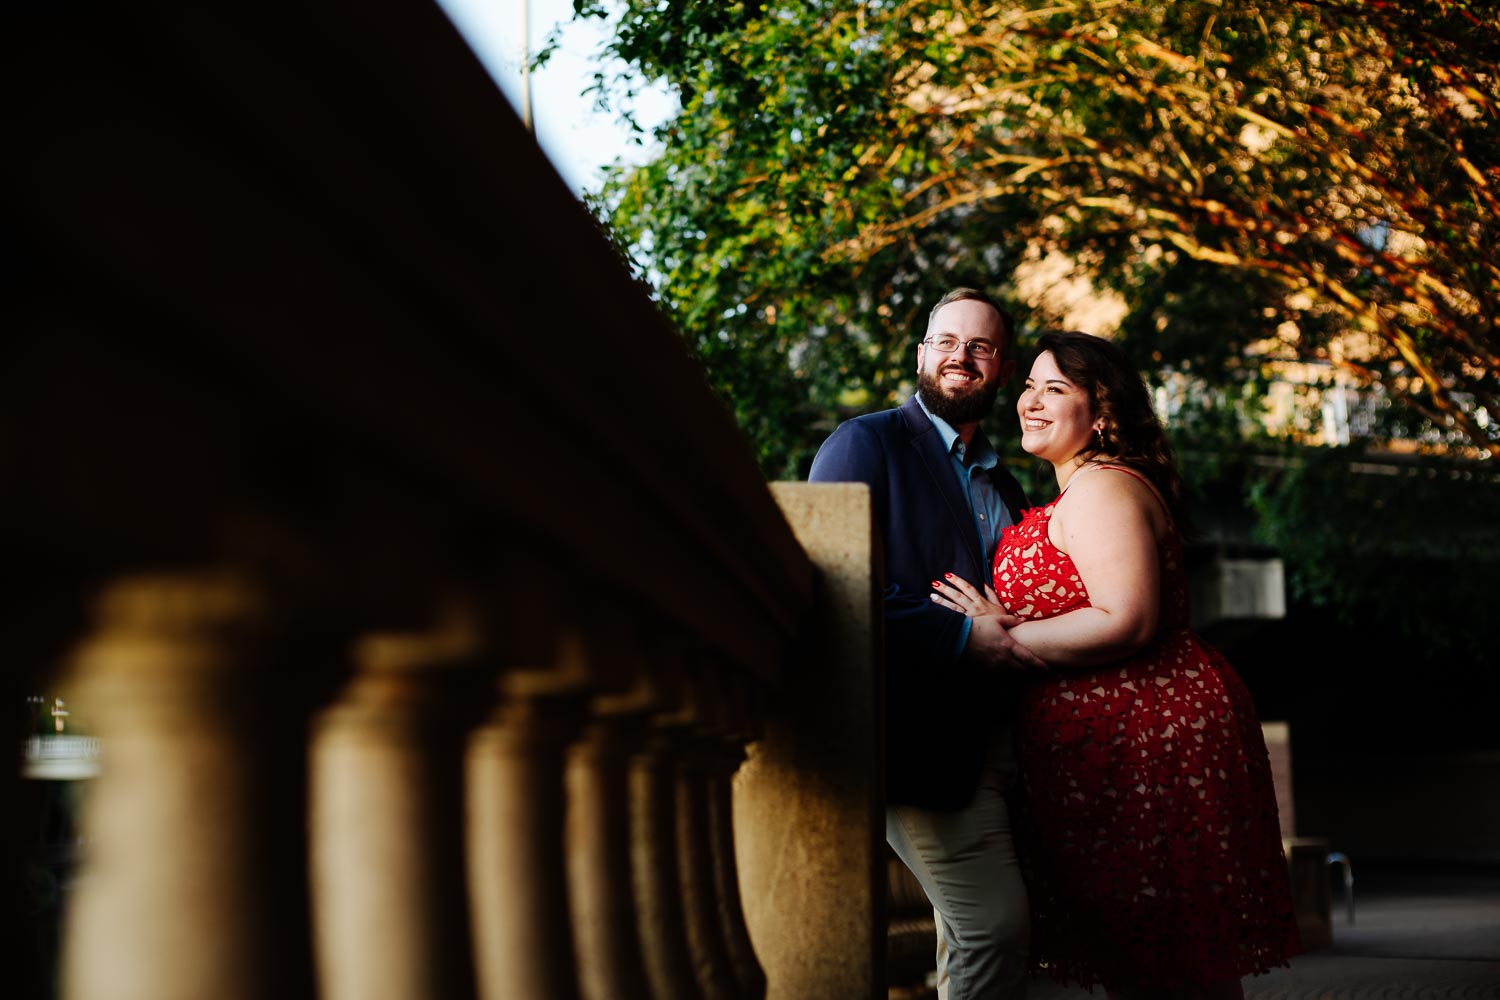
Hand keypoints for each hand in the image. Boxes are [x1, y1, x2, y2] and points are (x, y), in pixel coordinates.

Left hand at [929, 574, 1009, 620]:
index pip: (968, 588)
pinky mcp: (968, 628)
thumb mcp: (999, 606)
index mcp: (981, 602)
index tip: (948, 575)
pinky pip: (955, 621)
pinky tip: (936, 614)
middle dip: (946, 589)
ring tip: (932, 596)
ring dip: (942, 602)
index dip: (957, 581)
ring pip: (954, 608)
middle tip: (934, 583)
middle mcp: (974, 609)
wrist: (1008, 636)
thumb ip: (991, 594)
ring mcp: (970, 619)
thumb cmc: (1003, 622)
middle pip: (958, 596)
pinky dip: (946, 617)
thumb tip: (984, 582)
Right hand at [931, 574, 1045, 670]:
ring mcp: (995, 665)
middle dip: (1030, 669)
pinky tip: (1008, 668)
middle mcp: (1004, 658)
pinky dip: (1007, 672)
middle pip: (1023, 669)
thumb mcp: (996, 619)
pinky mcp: (987, 669)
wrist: (960, 637)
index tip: (1048, 668)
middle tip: (1037, 669)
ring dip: (1018, 671)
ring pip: (1012, 673)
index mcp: (1009, 645)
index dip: (1040, 665)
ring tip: (1024, 669)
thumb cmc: (979, 626)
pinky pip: (1001, 673)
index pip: (1029, 659)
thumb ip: (1011, 620)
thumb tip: (1023, 620)